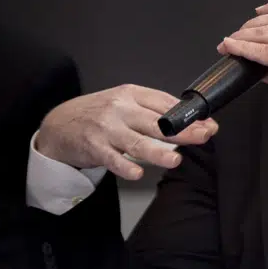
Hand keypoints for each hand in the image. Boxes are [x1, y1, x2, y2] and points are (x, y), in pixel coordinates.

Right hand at [36, 86, 217, 180]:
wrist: (59, 124)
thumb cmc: (99, 114)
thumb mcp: (125, 103)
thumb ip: (154, 110)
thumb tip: (192, 120)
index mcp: (131, 95)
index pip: (165, 103)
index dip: (189, 115)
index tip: (208, 124)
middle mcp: (120, 109)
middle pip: (156, 122)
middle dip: (182, 131)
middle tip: (202, 137)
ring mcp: (106, 129)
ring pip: (136, 142)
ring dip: (157, 152)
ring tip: (175, 160)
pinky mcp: (94, 147)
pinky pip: (112, 159)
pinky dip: (125, 167)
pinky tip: (137, 173)